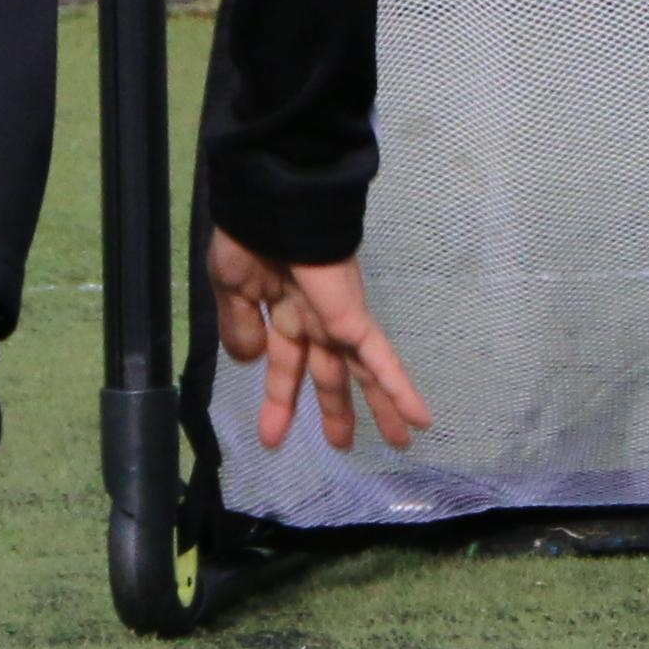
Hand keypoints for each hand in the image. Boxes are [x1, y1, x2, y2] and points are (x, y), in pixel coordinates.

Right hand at [208, 229, 434, 455]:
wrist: (269, 204)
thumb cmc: (247, 239)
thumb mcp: (230, 288)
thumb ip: (238, 326)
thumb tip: (248, 363)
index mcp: (283, 313)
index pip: (286, 366)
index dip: (279, 400)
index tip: (272, 437)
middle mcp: (314, 320)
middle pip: (330, 374)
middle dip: (335, 409)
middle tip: (341, 444)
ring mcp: (337, 319)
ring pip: (363, 372)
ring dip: (380, 407)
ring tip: (399, 443)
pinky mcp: (352, 317)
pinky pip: (379, 358)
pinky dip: (399, 388)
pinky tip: (419, 418)